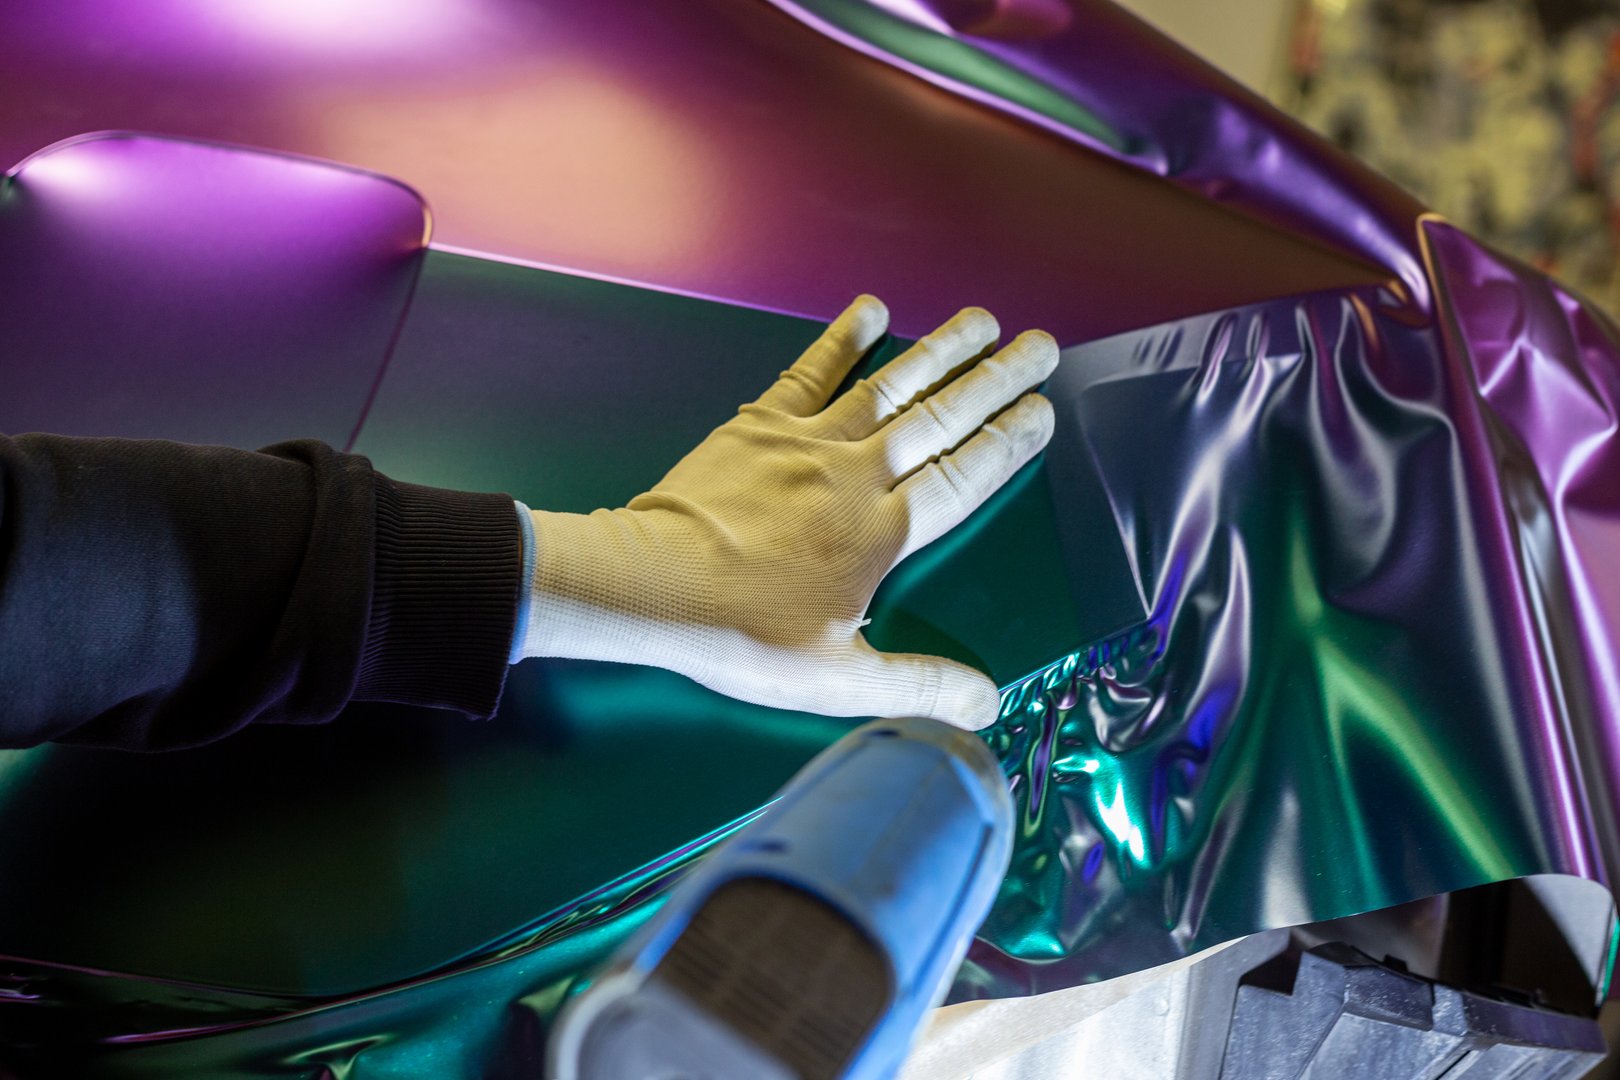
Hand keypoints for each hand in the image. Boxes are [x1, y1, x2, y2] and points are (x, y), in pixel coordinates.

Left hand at [518, 295, 1058, 729]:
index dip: (1008, 442)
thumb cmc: (741, 634)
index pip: (964, 476)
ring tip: (981, 320)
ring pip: (890, 385)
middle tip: (1041, 346)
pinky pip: (811, 372)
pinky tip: (872, 310)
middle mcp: (857, 475)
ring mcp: (808, 442)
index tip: (1043, 410)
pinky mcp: (759, 424)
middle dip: (997, 379)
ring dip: (940, 350)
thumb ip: (917, 685)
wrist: (652, 585)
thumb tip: (987, 705)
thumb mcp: (835, 679)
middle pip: (942, 418)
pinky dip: (843, 340)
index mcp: (883, 534)